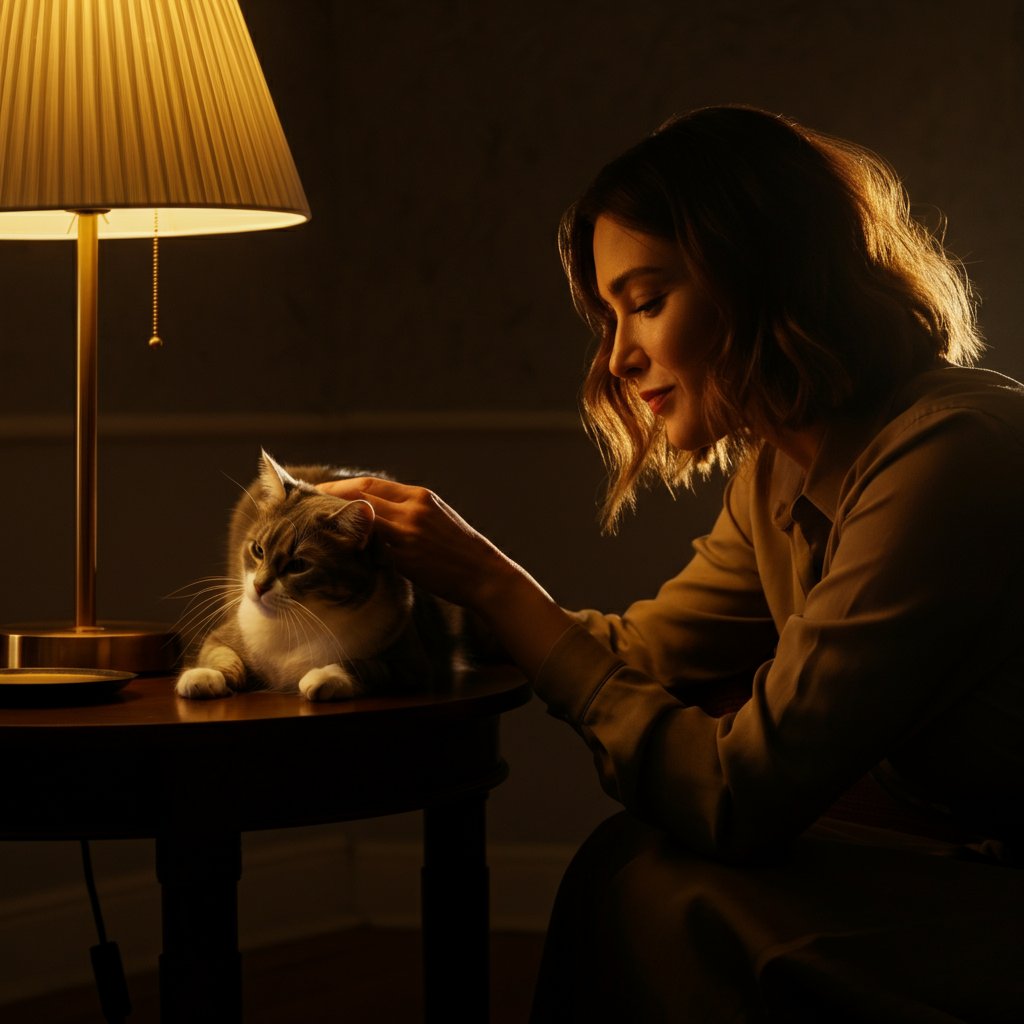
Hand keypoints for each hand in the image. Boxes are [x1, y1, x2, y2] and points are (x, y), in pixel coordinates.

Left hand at [317, 477, 505, 606]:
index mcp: (420, 496)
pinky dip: (352, 544)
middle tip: (304, 504)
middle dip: (330, 497)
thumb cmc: (458, 552)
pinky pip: (371, 546)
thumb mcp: (435, 520)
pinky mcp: (407, 554)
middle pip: (361, 494)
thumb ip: (406, 514)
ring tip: (312, 526)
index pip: (370, 484)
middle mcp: (414, 507)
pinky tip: (335, 550)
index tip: (319, 493)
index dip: (340, 487)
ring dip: (336, 519)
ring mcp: (410, 530)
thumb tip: (371, 517)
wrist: (484, 574)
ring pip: (362, 516)